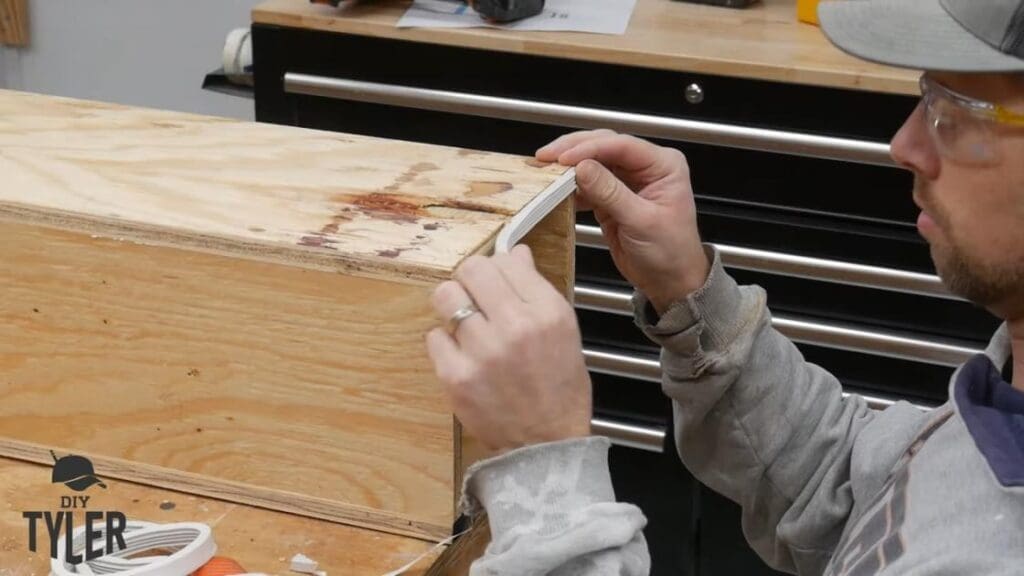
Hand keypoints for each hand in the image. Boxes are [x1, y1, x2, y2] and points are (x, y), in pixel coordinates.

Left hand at [426, 245, 591, 453]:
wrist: (545, 445)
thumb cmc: (557, 391)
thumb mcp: (564, 332)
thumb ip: (537, 289)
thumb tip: (515, 254)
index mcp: (547, 312)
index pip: (506, 260)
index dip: (497, 268)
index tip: (495, 281)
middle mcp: (516, 326)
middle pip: (471, 269)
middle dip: (470, 280)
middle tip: (475, 297)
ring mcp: (483, 351)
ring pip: (446, 296)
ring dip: (452, 305)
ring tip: (464, 323)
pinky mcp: (456, 376)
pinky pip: (433, 336)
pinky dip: (444, 342)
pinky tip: (461, 354)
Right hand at [537, 130, 708, 313]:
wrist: (670, 281)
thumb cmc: (670, 252)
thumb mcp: (641, 222)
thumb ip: (610, 193)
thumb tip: (582, 168)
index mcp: (663, 165)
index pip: (622, 146)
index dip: (590, 149)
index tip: (565, 158)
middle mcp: (645, 167)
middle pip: (604, 145)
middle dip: (573, 149)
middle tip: (546, 157)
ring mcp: (626, 181)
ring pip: (592, 162)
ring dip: (568, 166)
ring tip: (544, 170)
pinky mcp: (610, 197)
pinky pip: (587, 184)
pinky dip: (570, 186)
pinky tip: (556, 190)